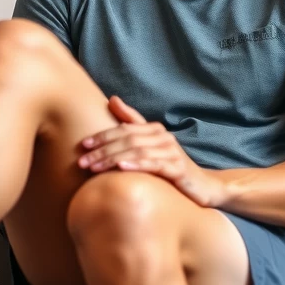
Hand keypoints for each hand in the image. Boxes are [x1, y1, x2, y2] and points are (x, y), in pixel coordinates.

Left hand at [77, 95, 225, 207]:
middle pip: (127, 139)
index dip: (102, 136)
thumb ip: (132, 122)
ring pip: (137, 151)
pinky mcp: (178, 169)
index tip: (83, 145)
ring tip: (94, 168)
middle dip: (102, 150)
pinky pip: (154, 165)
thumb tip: (112, 99)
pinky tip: (121, 169)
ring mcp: (172, 152)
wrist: (202, 185)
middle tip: (82, 161)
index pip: (123, 129)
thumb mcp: (150, 145)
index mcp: (154, 129)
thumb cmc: (170, 165)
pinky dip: (136, 165)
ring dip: (112, 159)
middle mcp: (163, 137)